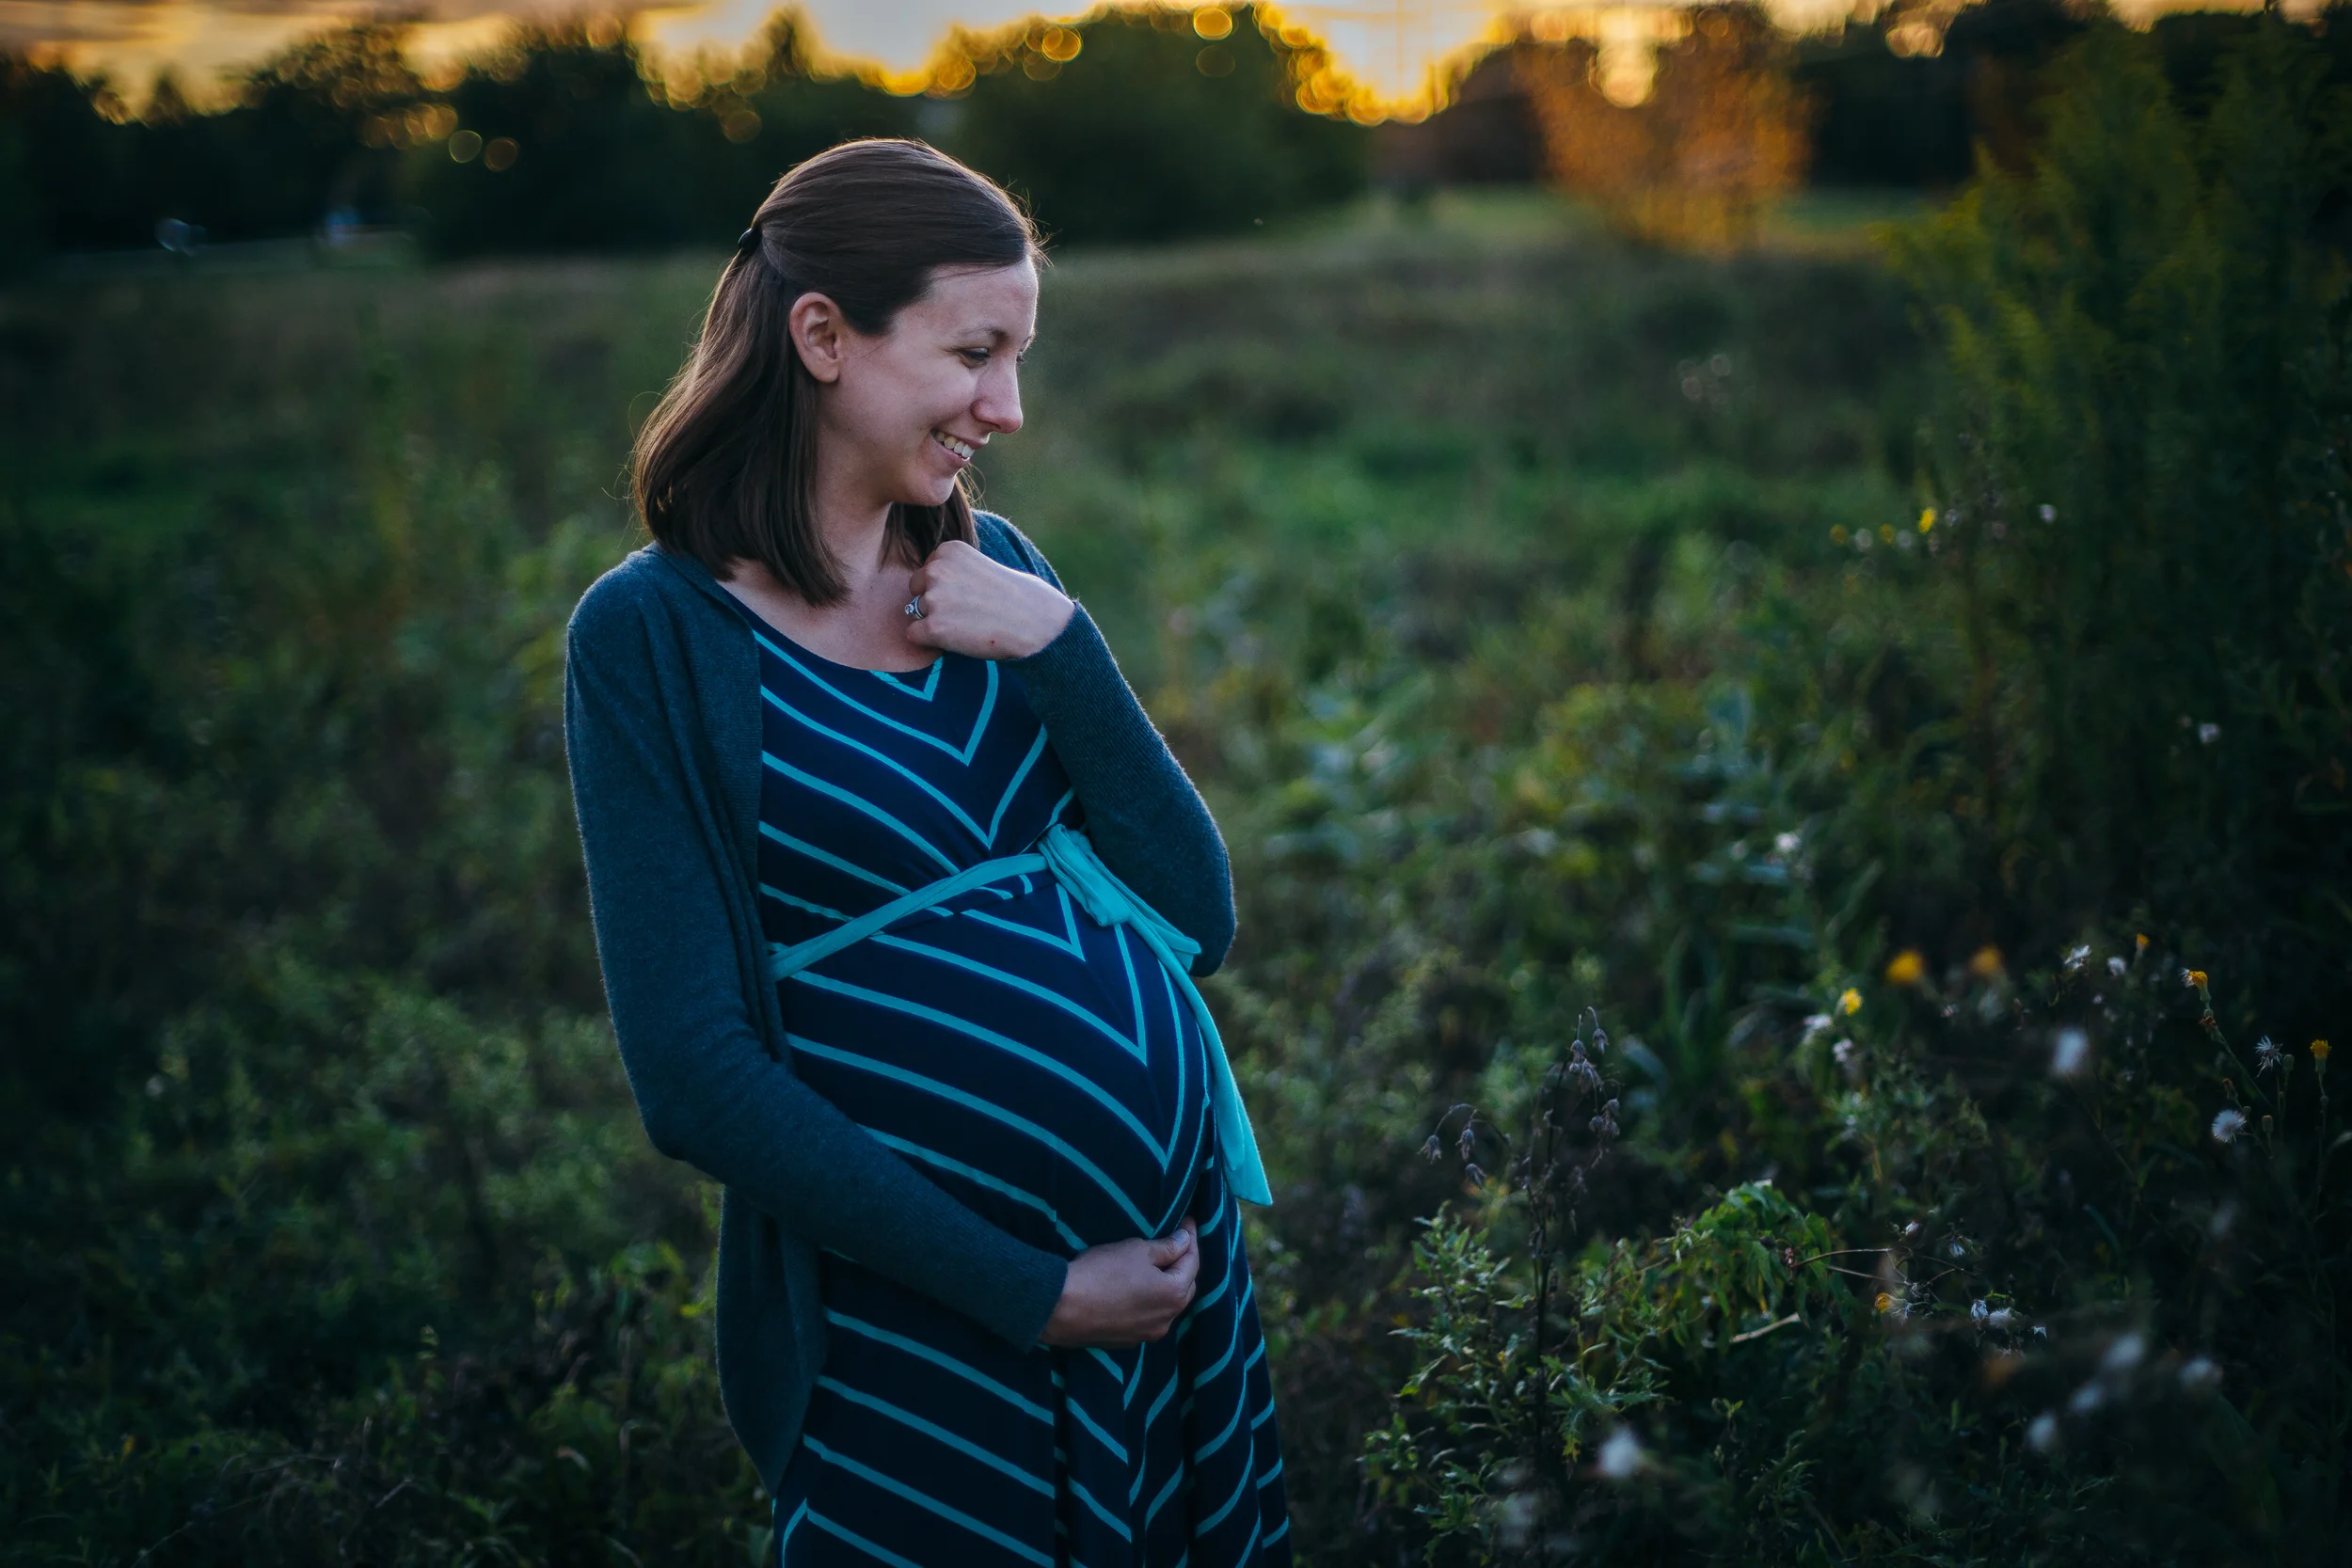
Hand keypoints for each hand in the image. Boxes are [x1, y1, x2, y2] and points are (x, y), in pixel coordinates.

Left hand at [903, 539, 1074, 661]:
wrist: (1038, 623)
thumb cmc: (1019, 596)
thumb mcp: (982, 564)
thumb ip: (952, 569)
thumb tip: (923, 588)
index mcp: (948, 549)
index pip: (926, 571)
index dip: (946, 587)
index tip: (972, 594)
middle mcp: (936, 569)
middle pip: (916, 591)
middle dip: (935, 603)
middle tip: (969, 612)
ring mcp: (934, 599)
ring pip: (916, 613)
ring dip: (936, 622)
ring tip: (970, 624)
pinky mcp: (933, 628)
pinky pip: (914, 636)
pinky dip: (931, 641)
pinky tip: (959, 638)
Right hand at [1041, 1220, 1198, 1346]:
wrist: (1061, 1308)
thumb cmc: (1102, 1272)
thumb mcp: (1137, 1250)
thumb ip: (1167, 1247)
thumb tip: (1185, 1241)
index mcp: (1175, 1295)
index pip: (1192, 1261)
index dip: (1191, 1238)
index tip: (1188, 1221)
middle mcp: (1167, 1320)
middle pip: (1184, 1287)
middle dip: (1183, 1264)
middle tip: (1176, 1242)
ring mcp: (1147, 1334)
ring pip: (1166, 1305)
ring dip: (1166, 1285)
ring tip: (1159, 1266)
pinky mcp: (1127, 1341)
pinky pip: (1146, 1317)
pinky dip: (1148, 1302)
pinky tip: (1137, 1290)